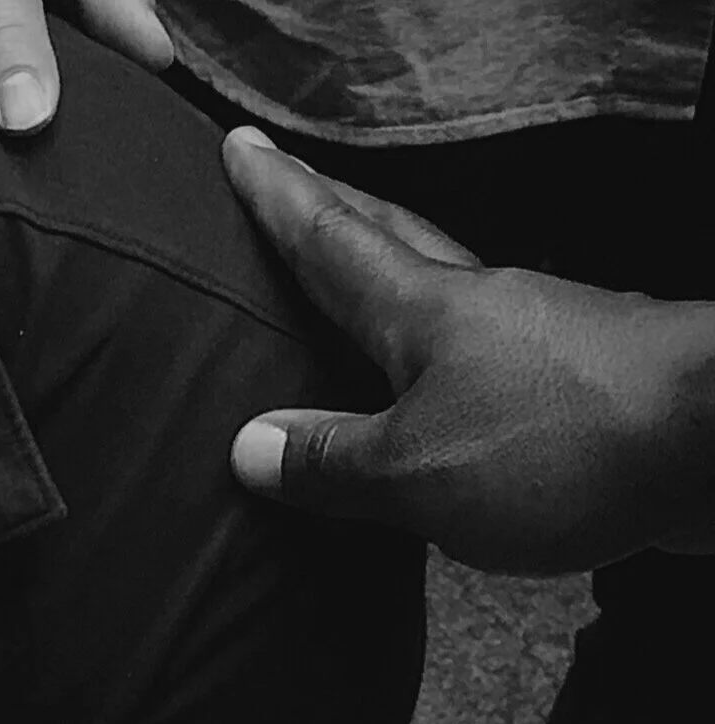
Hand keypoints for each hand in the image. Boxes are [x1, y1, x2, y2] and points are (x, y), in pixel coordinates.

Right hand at [222, 124, 714, 572]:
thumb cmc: (558, 443)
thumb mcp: (414, 472)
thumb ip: (331, 462)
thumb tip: (251, 445)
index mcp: (423, 314)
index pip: (332, 243)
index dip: (281, 200)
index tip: (242, 149)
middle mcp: (482, 306)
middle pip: (394, 244)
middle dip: (335, 214)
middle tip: (291, 185)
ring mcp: (540, 338)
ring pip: (447, 297)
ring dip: (394, 285)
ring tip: (356, 291)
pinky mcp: (583, 382)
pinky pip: (489, 358)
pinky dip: (448, 358)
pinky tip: (445, 385)